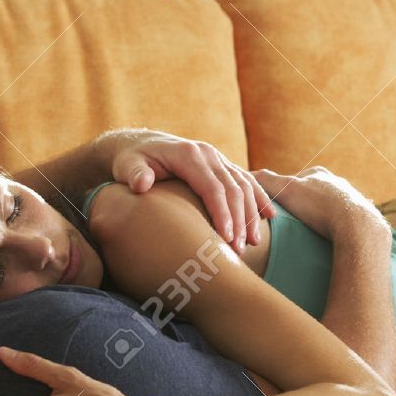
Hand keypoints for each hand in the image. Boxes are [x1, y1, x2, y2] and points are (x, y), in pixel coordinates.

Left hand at [106, 129, 274, 251]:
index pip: (213, 187)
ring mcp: (218, 159)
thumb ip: (134, 174)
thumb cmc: (133, 160)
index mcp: (189, 154)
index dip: (222, 213)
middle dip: (240, 221)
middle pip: (234, 189)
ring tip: (253, 243)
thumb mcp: (128, 165)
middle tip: (240, 250)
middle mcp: (208, 154)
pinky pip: (247, 182)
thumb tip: (142, 184)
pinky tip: (268, 217)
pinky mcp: (223, 166)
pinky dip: (259, 199)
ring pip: (245, 186)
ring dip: (251, 215)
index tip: (226, 238)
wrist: (142, 145)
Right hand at [253, 166, 389, 240]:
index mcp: (319, 174)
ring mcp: (352, 201)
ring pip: (330, 210)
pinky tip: (329, 241)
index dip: (281, 196)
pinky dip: (336, 230)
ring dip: (320, 220)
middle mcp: (338, 184)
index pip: (294, 182)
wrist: (357, 226)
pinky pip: (345, 224)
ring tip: (309, 237)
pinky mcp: (363, 219)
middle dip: (302, 209)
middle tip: (291, 226)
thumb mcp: (286, 191)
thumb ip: (266, 182)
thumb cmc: (320, 206)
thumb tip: (246, 174)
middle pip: (313, 196)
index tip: (273, 212)